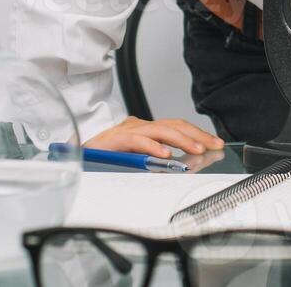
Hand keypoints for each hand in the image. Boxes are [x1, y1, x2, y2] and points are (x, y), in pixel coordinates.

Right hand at [84, 116, 225, 157]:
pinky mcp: (116, 139)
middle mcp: (140, 126)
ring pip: (161, 130)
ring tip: (197, 149)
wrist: (74, 148)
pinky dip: (154, 147)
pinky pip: (138, 141)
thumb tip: (178, 164)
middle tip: (214, 146)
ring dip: (182, 140)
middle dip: (197, 135)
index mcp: (147, 129)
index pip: (178, 127)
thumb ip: (153, 156)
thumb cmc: (105, 153)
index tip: (215, 144)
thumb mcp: (135, 155)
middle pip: (175, 126)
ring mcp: (129, 131)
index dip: (197, 133)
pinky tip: (166, 155)